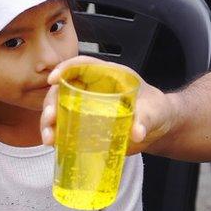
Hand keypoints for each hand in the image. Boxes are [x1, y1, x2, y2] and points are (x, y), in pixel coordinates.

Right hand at [41, 56, 177, 155]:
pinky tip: (54, 145)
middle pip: (65, 88)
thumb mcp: (156, 112)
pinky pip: (66, 127)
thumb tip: (137, 132)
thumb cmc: (158, 111)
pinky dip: (57, 135)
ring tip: (49, 139)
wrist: (160, 129)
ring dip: (49, 122)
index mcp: (109, 76)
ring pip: (60, 108)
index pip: (83, 64)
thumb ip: (147, 119)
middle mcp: (94, 89)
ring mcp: (88, 107)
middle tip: (49, 119)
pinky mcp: (87, 125)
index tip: (52, 79)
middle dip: (51, 101)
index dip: (65, 68)